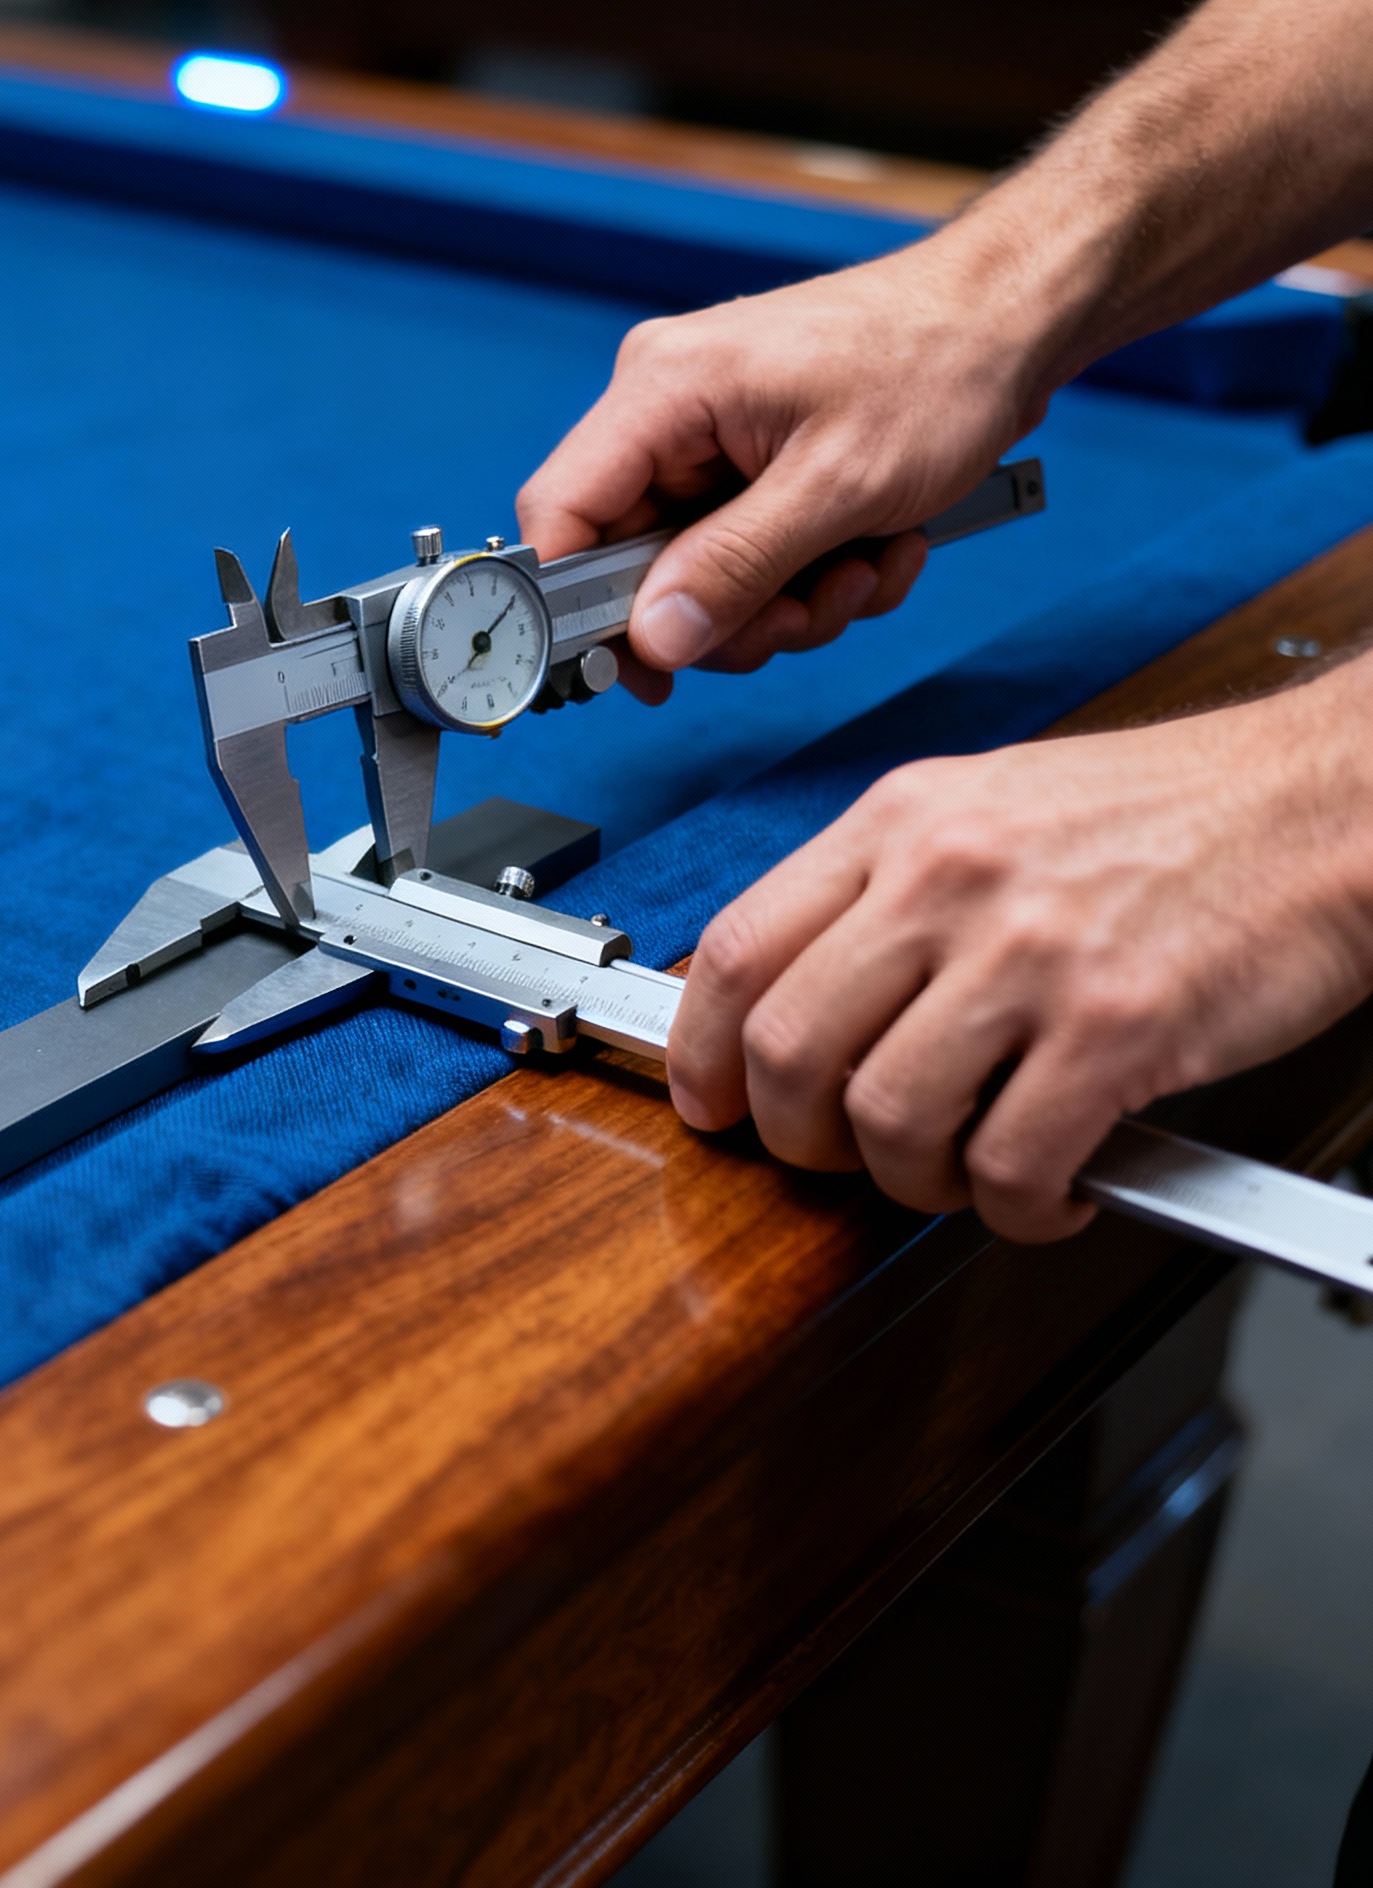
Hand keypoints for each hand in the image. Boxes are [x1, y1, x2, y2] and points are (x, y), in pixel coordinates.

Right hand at [516, 250, 1045, 686]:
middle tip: (803, 616)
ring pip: (702, 577)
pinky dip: (815, 577)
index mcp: (662, 392)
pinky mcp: (752, 467)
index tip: (629, 672)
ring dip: (788, 603)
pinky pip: (751, 560)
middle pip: (638, 565)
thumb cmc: (937, 365)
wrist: (1016, 320)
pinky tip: (877, 549)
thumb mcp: (835, 486)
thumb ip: (733, 568)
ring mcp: (710, 443)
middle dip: (730, 612)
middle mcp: (669, 414)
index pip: (560, 514)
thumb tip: (653, 640)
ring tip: (863, 571)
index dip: (576, 604)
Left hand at [668, 660, 1372, 1240]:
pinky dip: (1017, 1209)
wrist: (1324, 800)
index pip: (738, 948)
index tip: (708, 1102)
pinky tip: (1048, 1190)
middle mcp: (947, 879)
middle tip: (841, 1156)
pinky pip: (1013, 1165)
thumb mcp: (984, 805)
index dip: (699, 1051)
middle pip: (791, 1049)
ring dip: (912, 1182)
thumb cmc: (1165, 812)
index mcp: (901, 821)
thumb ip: (880, 889)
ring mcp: (1031, 953)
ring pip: (888, 1121)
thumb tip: (794, 993)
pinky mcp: (1120, 1026)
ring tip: (963, 1170)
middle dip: (797, 1137)